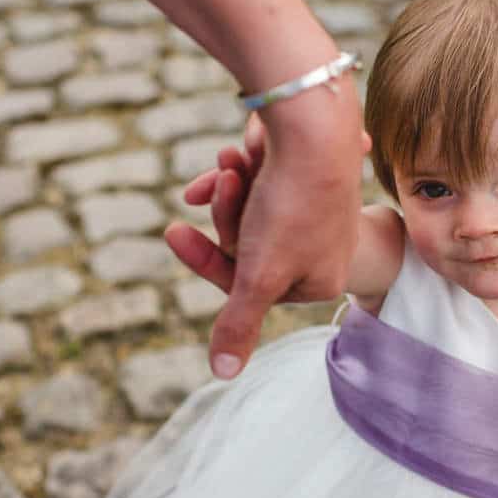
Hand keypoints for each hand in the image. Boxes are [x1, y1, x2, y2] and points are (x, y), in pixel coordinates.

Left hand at [165, 81, 365, 378]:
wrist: (315, 122)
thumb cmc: (292, 204)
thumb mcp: (257, 275)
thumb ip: (240, 323)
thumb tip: (223, 375)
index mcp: (320, 280)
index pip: (246, 283)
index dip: (207, 258)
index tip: (174, 230)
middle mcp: (323, 247)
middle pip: (247, 244)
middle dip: (226, 210)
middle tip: (224, 177)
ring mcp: (318, 208)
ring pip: (251, 207)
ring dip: (231, 182)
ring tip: (232, 157)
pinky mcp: (310, 171)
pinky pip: (262, 178)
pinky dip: (246, 164)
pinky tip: (246, 145)